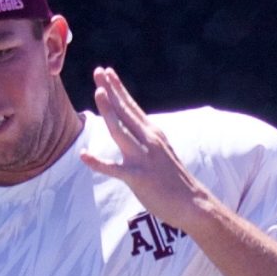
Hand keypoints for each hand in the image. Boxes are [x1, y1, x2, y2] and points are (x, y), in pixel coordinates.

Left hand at [77, 66, 215, 231]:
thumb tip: (134, 129)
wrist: (192, 204)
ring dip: (109, 112)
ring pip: (121, 132)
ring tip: (98, 93)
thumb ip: (147, 139)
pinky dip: (98, 163)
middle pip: (126, 112)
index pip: (132, 107)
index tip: (108, 72)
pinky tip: (84, 156)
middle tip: (99, 71)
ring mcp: (144, 159)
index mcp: (153, 134)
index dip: (119, 89)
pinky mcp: (139, 178)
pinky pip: (114, 169)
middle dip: (111, 91)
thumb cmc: (175, 181)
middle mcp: (149, 141)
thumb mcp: (162, 152)